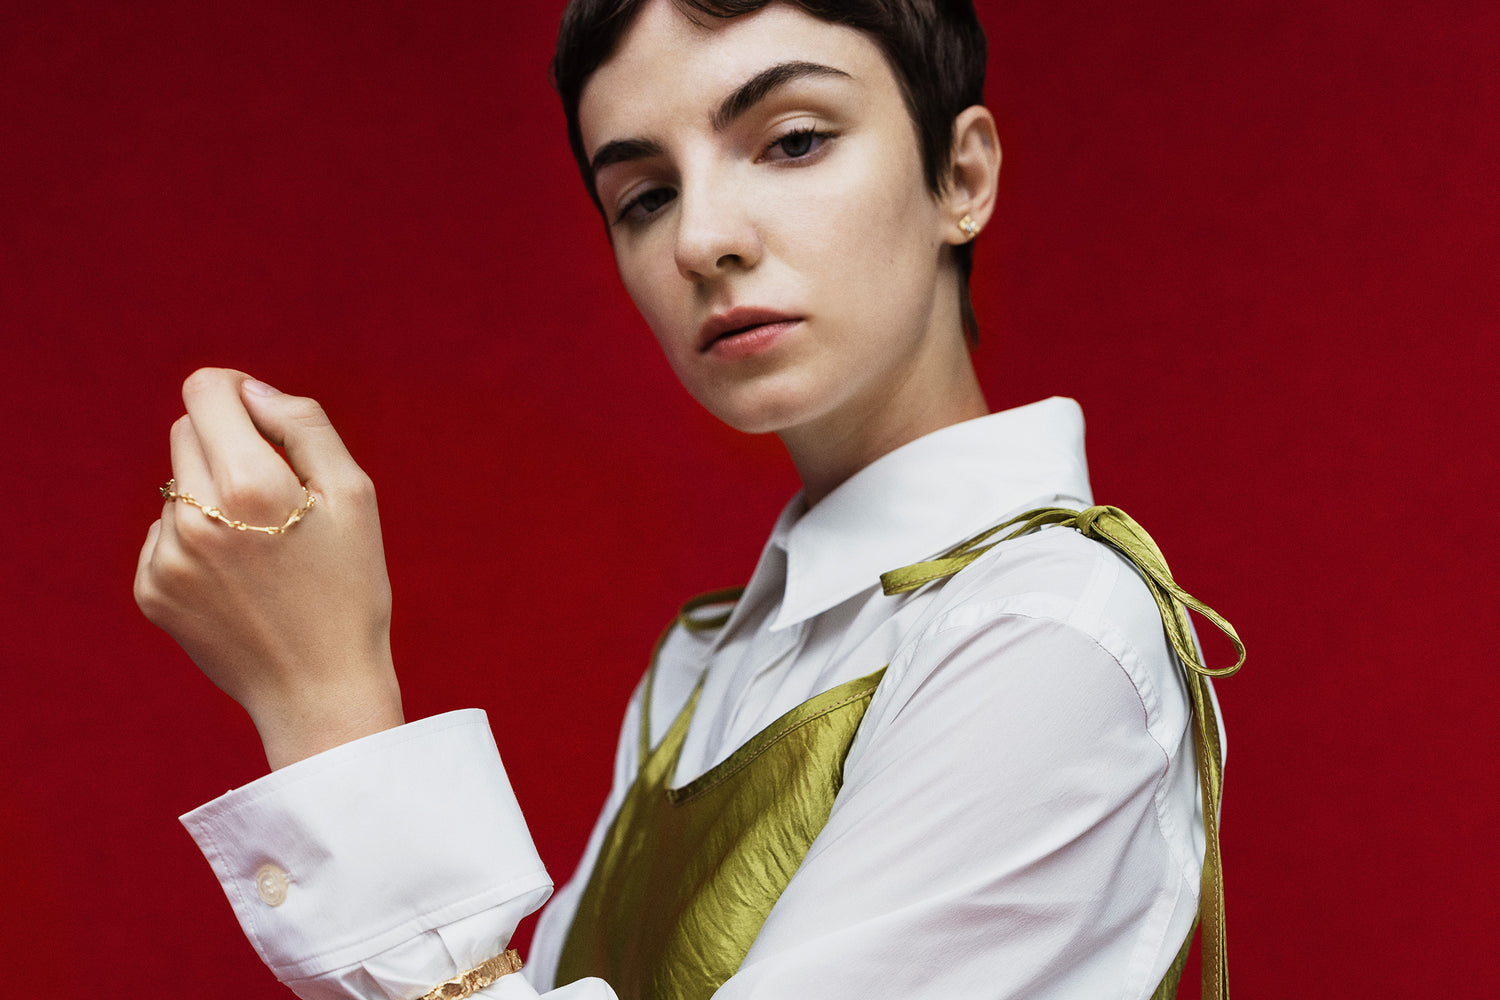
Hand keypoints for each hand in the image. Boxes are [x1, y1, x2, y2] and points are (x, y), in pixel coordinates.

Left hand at [135, 368, 402, 768]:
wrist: (320, 690)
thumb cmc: (351, 589)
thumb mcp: (354, 497)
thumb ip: (305, 426)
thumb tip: (252, 391)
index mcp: (249, 485)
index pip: (206, 391)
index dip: (236, 391)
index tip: (261, 415)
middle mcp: (194, 516)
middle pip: (188, 432)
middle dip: (229, 444)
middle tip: (278, 493)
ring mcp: (166, 557)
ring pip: (178, 486)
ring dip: (214, 498)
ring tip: (263, 550)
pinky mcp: (151, 590)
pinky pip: (165, 534)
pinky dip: (198, 542)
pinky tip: (239, 579)